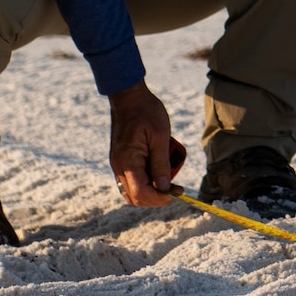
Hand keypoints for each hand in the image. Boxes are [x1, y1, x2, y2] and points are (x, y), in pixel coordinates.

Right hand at [107, 82, 185, 205]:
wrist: (129, 96)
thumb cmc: (146, 112)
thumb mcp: (160, 136)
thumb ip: (161, 164)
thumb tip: (165, 188)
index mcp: (127, 161)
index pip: (141, 193)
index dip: (160, 198)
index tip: (177, 192)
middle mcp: (119, 167)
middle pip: (136, 197)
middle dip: (157, 197)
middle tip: (176, 187)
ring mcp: (118, 164)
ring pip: (133, 191)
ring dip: (152, 190)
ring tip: (169, 175)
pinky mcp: (121, 160)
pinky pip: (132, 180)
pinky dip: (146, 181)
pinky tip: (159, 170)